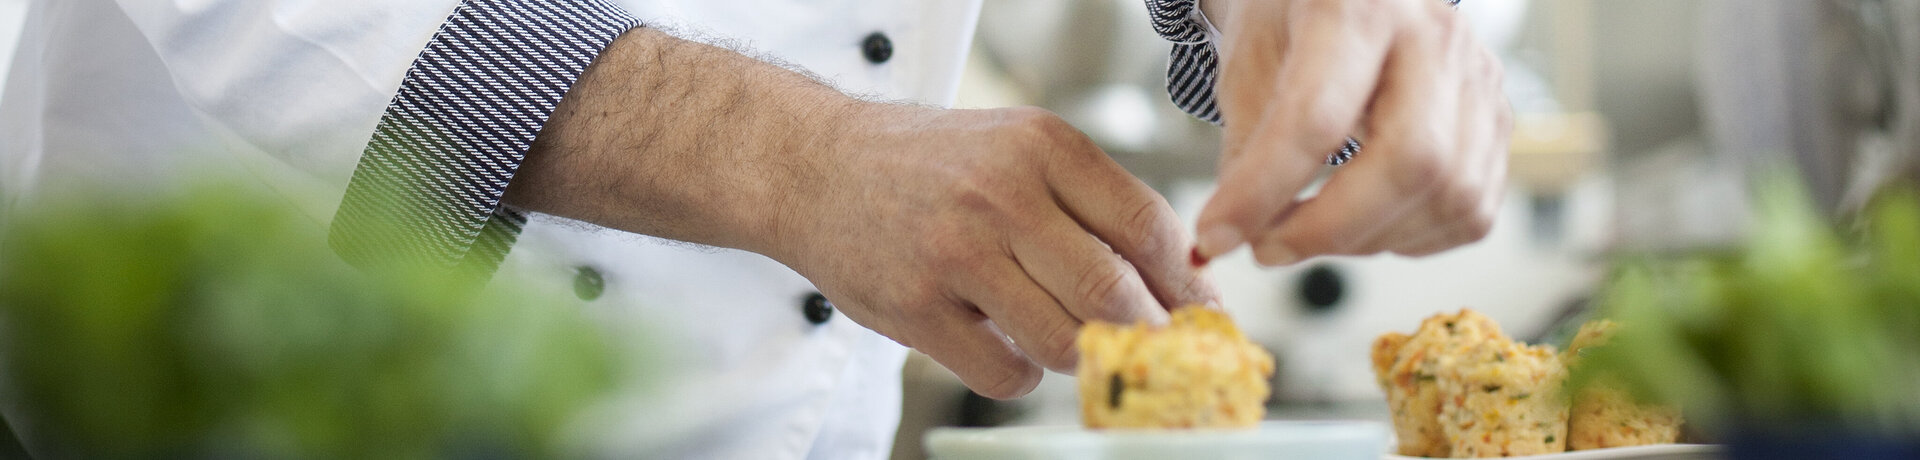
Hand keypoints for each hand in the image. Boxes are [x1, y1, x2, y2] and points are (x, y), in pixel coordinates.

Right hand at [766, 105, 1217, 398]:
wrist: (815, 168)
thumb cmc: (933, 166)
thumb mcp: (1017, 148)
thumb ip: (1092, 202)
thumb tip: (1181, 280)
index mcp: (1042, 146)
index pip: (1146, 225)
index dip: (1186, 282)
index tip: (1203, 313)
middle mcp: (1002, 195)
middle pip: (1113, 292)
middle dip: (1145, 332)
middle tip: (1151, 348)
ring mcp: (956, 254)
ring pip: (1064, 341)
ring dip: (1080, 355)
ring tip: (1066, 338)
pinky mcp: (917, 308)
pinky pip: (1005, 374)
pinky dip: (1023, 376)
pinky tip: (1008, 348)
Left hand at [1192, 0, 1511, 265]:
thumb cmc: (1295, 19)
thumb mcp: (1249, 61)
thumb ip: (1246, 148)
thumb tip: (1233, 235)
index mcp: (1359, 6)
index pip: (1318, 115)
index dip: (1263, 190)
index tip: (1216, 236)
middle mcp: (1435, 37)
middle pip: (1412, 160)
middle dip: (1331, 228)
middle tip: (1267, 248)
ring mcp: (1479, 79)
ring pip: (1450, 195)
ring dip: (1367, 239)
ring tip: (1309, 230)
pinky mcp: (1499, 122)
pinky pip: (1471, 211)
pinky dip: (1410, 238)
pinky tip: (1362, 223)